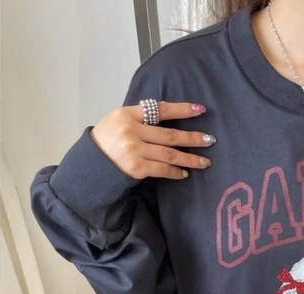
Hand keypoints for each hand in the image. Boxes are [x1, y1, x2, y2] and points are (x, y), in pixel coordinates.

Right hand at [90, 101, 214, 179]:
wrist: (92, 161)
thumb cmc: (109, 138)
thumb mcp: (120, 118)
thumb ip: (142, 116)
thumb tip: (170, 113)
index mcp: (128, 114)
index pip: (160, 109)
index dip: (182, 109)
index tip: (201, 110)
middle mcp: (132, 131)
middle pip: (169, 135)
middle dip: (192, 138)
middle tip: (210, 140)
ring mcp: (134, 150)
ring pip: (169, 154)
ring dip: (190, 159)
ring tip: (205, 161)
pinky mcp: (136, 168)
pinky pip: (162, 170)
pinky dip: (175, 172)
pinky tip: (185, 173)